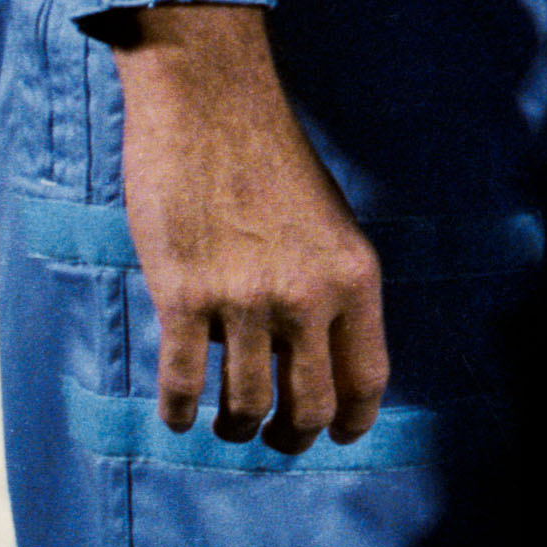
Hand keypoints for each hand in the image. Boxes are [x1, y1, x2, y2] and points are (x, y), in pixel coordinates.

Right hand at [106, 4, 386, 444]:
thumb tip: (316, 357)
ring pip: (246, 406)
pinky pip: (183, 383)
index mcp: (355, 277)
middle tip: (275, 439)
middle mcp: (308, 296)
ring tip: (227, 425)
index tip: (338, 436)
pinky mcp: (184, 297)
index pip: (369, 376)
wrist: (214, 107)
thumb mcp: (329, 226)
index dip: (354, 421)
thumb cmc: (271, 163)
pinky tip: (178, 415)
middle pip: (311, 406)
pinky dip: (180, 411)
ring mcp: (246, 300)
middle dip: (293, 436)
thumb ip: (329, 289)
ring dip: (236, 427)